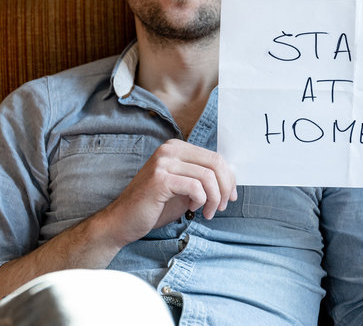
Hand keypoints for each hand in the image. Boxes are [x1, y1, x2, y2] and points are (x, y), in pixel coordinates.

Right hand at [105, 139, 236, 245]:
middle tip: (221, 206)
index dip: (229, 178)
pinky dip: (201, 200)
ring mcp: (163, 162)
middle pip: (215, 163)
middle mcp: (170, 149)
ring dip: (214, 198)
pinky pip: (195, 187)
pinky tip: (193, 209)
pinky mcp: (160, 179)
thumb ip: (203, 178)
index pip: (215, 157)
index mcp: (177, 148)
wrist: (123, 221)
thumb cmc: (156, 206)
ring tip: (208, 212)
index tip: (230, 197)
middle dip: (225, 188)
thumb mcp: (185, 188)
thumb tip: (231, 180)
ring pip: (208, 176)